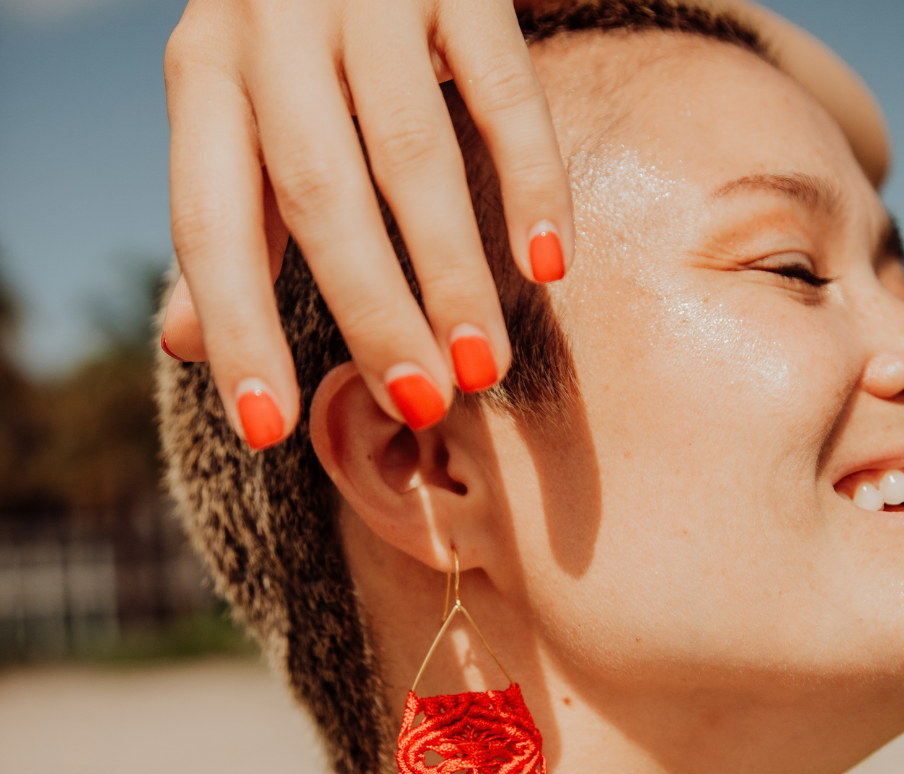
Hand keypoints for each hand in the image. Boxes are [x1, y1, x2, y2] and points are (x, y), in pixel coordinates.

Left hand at [161, 0, 573, 446]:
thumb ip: (224, 223)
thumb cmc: (294, 44)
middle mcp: (273, 27)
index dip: (239, 328)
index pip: (209, 221)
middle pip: (319, 193)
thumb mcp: (237, 118)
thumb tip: (183, 345)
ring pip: (411, 152)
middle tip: (418, 404)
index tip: (269, 431)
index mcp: (205, 74)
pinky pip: (504, 90)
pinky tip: (549, 268)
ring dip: (452, 273)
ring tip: (484, 368)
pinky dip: (531, 182)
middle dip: (370, 312)